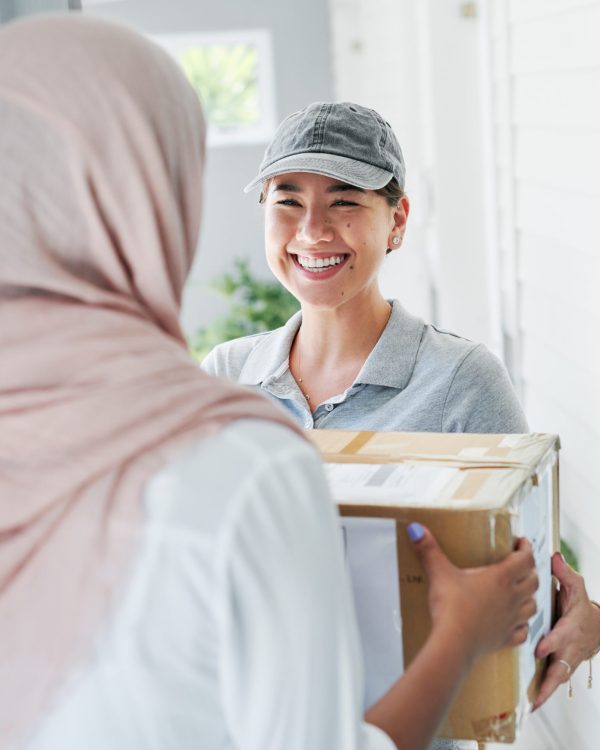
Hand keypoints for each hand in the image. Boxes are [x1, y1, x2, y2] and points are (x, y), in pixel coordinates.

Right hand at [409, 524, 537, 661]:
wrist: (454, 644)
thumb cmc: (450, 607)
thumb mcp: (439, 573)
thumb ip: (428, 549)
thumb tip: (415, 528)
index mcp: (500, 578)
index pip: (525, 559)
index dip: (527, 548)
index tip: (521, 541)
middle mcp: (512, 598)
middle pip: (533, 581)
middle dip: (530, 570)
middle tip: (521, 564)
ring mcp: (511, 620)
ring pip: (533, 606)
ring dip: (530, 597)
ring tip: (520, 591)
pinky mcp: (505, 639)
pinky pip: (523, 632)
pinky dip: (523, 625)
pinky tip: (515, 622)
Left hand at [532, 552, 599, 710]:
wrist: (599, 627)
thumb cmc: (582, 606)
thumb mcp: (576, 587)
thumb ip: (564, 573)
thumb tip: (553, 556)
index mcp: (571, 627)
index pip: (562, 636)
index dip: (552, 643)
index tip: (540, 648)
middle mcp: (570, 647)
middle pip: (561, 666)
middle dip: (549, 679)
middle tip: (536, 693)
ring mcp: (568, 659)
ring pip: (559, 678)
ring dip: (547, 692)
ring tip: (532, 705)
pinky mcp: (564, 666)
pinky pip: (556, 681)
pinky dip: (546, 693)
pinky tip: (532, 703)